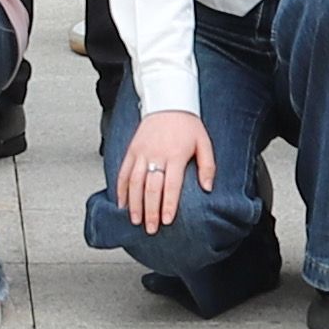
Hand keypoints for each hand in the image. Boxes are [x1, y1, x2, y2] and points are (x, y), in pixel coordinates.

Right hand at [115, 107, 218, 233]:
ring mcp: (142, 152)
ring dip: (134, 203)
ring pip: (134, 182)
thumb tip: (208, 188)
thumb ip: (208, 166)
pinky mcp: (132, 150)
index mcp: (176, 154)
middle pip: (150, 187)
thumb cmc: (187, 124)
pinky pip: (123, 172)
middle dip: (150, 210)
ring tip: (135, 220)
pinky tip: (121, 203)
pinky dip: (121, 189)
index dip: (168, 204)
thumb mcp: (204, 142)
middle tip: (150, 228)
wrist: (168, 101)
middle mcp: (156, 154)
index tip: (167, 220)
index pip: (171, 185)